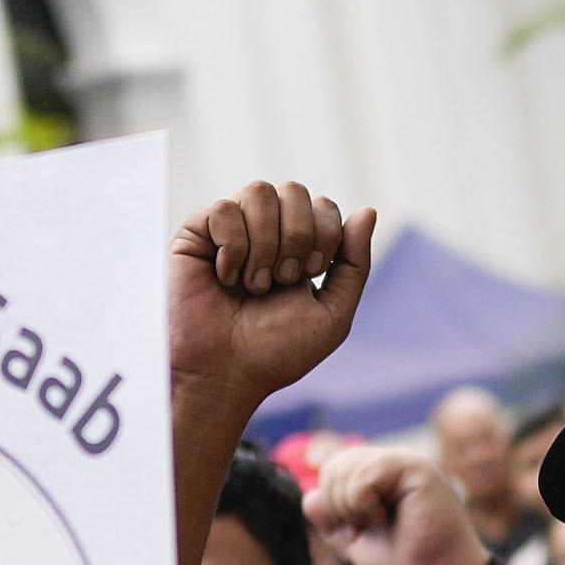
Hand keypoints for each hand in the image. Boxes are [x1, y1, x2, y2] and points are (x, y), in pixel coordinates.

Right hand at [166, 182, 378, 423]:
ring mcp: (230, 228)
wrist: (224, 374)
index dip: (325, 236)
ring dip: (265, 245)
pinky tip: (225, 278)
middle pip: (295, 190)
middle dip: (297, 238)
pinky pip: (223, 209)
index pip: (324, 205)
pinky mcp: (196, 232)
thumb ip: (355, 263)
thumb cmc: (275, 352)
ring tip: (254, 284)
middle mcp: (265, 229)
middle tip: (282, 280)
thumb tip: (368, 210)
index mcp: (299, 244)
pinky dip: (232, 249)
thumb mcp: (332, 313)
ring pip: (260, 191)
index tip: (309, 276)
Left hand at [302, 438, 487, 564]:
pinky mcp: (416, 467)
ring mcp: (405, 461)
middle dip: (337, 505)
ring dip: (351, 507)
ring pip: (345, 467)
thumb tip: (309, 497)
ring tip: (380, 524)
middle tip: (368, 528)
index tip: (358, 530)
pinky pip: (364, 475)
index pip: (333, 470)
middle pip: (333, 466)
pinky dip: (362, 503)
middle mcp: (393, 462)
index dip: (332, 504)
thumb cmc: (407, 563)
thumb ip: (331, 521)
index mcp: (380, 475)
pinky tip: (385, 518)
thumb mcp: (355, 543)